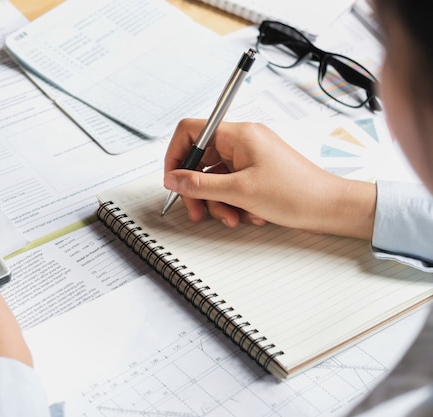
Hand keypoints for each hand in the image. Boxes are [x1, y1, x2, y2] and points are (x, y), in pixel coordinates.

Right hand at [163, 119, 375, 239]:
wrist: (329, 208)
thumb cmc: (296, 193)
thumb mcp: (239, 191)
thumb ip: (199, 184)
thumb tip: (173, 178)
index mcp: (238, 134)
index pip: (191, 131)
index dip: (176, 155)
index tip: (173, 179)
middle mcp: (242, 141)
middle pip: (201, 159)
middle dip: (197, 189)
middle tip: (197, 210)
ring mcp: (250, 157)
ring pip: (214, 177)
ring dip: (217, 201)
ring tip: (233, 217)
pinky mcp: (256, 172)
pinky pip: (230, 185)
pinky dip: (232, 202)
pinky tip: (248, 215)